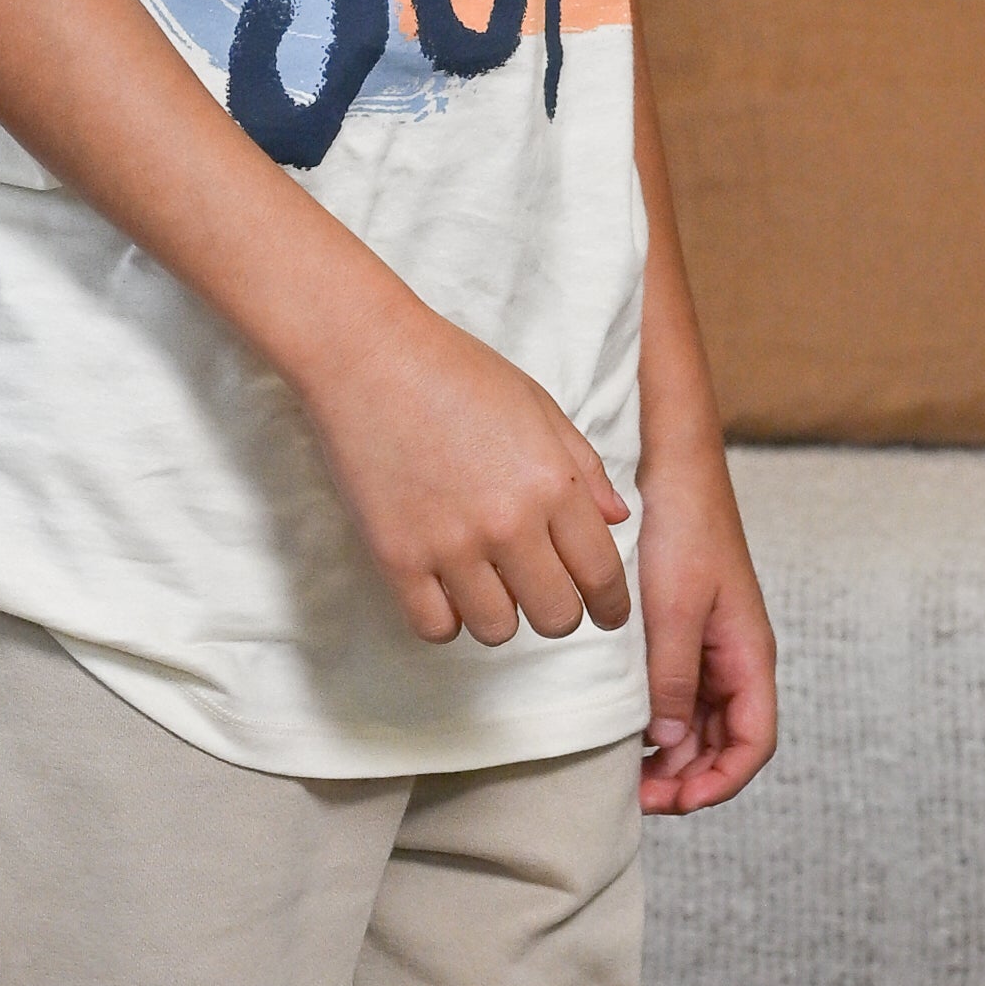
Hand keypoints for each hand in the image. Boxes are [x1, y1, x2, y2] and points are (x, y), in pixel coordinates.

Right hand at [301, 299, 636, 648]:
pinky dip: (446, 618)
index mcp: (552, 481)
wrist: (367, 355)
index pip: (601, 574)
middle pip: (556, 615)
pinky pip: (435, 627)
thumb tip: (617, 520)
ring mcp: (450, 545)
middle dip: (560, 612)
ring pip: (497, 630)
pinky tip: (446, 589)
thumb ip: (583, 466)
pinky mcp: (397, 558)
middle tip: (544, 594)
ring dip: (501, 615)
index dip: (612, 605)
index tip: (607, 613)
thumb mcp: (537, 405)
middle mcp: (508, 522)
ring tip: (489, 585)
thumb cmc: (456, 371)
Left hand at [633, 425, 775, 815]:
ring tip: (630, 772)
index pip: (753, 743)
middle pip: (727, 742)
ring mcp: (713, 646)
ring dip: (675, 755)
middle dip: (690, 778)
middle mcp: (736, 657)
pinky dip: (663, 722)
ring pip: (704, 723)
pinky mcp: (688, 631)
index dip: (719, 782)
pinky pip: (683, 693)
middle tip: (637, 795)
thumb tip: (670, 744)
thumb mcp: (674, 609)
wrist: (675, 466)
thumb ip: (674, 679)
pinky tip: (629, 729)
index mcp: (748, 654)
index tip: (674, 801)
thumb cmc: (684, 528)